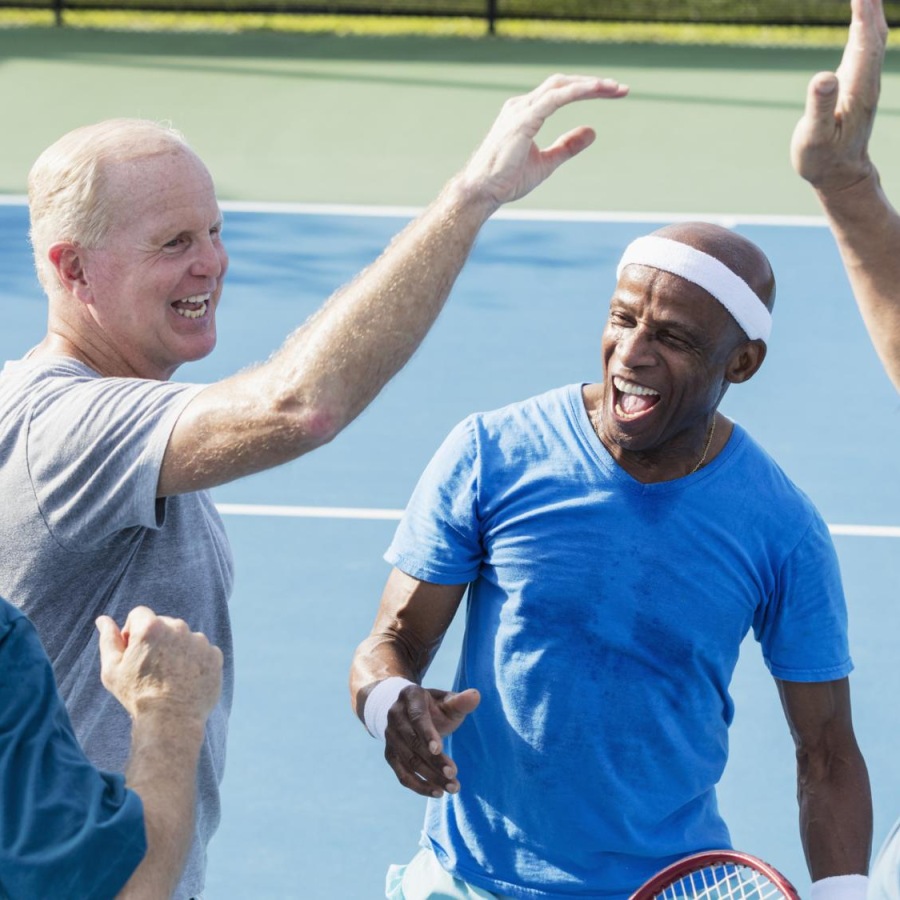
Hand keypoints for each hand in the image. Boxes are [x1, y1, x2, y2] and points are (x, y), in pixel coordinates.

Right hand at [96, 605, 222, 722]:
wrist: (171, 721)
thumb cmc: (137, 696)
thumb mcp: (112, 670)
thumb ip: (109, 640)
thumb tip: (103, 620)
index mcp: (151, 627)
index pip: (139, 614)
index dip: (133, 632)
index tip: (134, 652)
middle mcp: (178, 628)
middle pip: (164, 624)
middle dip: (156, 640)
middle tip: (151, 668)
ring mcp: (200, 641)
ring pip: (184, 638)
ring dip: (177, 650)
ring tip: (169, 677)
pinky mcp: (215, 655)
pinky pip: (202, 652)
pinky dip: (195, 662)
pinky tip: (186, 680)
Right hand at [383, 685, 479, 797]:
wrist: (410, 712)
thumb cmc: (435, 707)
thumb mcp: (447, 701)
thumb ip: (460, 701)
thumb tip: (476, 695)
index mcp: (409, 696)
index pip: (417, 717)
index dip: (427, 733)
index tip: (439, 750)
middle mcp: (395, 715)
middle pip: (413, 742)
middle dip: (433, 761)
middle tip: (454, 774)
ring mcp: (390, 736)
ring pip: (408, 761)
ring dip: (430, 777)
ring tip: (452, 787)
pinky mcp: (390, 754)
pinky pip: (402, 774)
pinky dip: (419, 786)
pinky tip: (437, 792)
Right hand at [459, 73, 628, 210]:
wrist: (481, 191)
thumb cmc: (506, 179)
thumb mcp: (546, 162)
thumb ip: (567, 146)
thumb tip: (592, 131)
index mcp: (525, 113)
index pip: (561, 92)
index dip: (587, 89)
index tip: (613, 92)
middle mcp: (522, 106)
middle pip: (563, 84)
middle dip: (593, 84)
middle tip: (621, 89)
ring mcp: (521, 111)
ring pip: (561, 86)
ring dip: (590, 85)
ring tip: (615, 88)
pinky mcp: (523, 120)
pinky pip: (554, 99)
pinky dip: (576, 92)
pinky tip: (595, 90)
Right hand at [791, 0, 887, 192]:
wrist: (841, 175)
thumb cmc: (823, 160)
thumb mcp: (815, 138)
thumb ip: (820, 107)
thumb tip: (823, 76)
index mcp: (857, 89)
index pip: (863, 43)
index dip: (863, 15)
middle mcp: (867, 81)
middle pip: (874, 33)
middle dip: (871, 5)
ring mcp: (865, 82)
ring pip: (874, 38)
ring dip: (871, 11)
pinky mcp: (859, 84)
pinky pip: (866, 46)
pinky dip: (865, 25)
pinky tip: (863, 17)